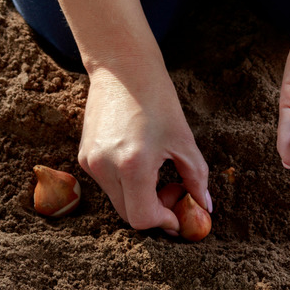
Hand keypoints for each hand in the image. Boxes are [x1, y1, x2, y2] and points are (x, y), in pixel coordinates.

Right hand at [77, 65, 210, 234]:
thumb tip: (205, 207)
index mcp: (132, 165)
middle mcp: (105, 167)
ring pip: (118, 201)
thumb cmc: (158, 100)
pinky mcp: (84, 157)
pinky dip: (126, 184)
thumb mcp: (184, 140)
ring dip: (140, 198)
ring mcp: (90, 163)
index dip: (164, 222)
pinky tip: (139, 160)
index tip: (179, 214)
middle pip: (129, 215)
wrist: (122, 68)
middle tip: (173, 190)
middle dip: (154, 212)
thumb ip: (196, 178)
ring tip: (157, 171)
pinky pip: (108, 184)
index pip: (142, 218)